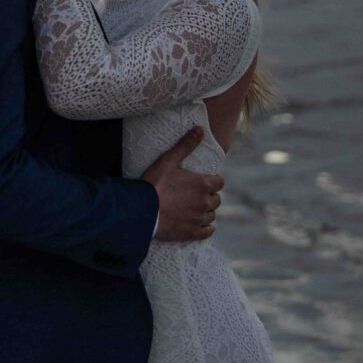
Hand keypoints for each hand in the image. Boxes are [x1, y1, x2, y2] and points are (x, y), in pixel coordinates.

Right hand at [141, 127, 223, 242]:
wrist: (142, 210)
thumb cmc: (155, 183)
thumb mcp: (169, 160)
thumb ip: (186, 145)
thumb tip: (200, 129)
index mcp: (203, 185)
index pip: (219, 182)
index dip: (212, 180)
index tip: (204, 180)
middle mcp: (205, 203)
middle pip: (216, 199)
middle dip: (209, 196)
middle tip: (197, 194)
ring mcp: (199, 219)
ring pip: (212, 215)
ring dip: (207, 211)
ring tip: (196, 208)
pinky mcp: (191, 233)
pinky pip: (207, 232)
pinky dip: (207, 229)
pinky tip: (202, 226)